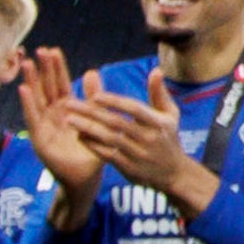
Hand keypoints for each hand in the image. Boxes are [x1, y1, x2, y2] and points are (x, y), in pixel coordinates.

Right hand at [13, 51, 107, 194]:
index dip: (56, 68)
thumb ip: (94, 98)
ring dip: (31, 82)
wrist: (87, 179)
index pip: (61, 84)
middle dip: (43, 70)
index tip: (53, 50)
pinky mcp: (39, 140)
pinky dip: (28, 105)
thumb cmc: (92, 152)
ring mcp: (44, 127)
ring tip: (28, 63)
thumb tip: (92, 71)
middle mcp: (53, 116)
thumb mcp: (96, 121)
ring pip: (37, 100)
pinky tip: (23, 89)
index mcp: (67, 110)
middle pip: (46, 88)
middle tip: (39, 49)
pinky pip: (33, 119)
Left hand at [66, 65, 205, 208]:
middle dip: (91, 112)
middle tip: (69, 103)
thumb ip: (160, 92)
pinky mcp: (130, 168)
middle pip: (117, 123)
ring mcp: (139, 155)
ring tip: (69, 119)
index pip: (134, 109)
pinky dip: (93, 146)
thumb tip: (156, 69)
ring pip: (109, 139)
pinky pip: (108, 156)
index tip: (95, 96)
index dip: (114, 102)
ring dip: (87, 128)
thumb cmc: (169, 138)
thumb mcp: (171, 115)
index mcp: (159, 123)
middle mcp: (149, 138)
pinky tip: (79, 136)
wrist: (174, 174)